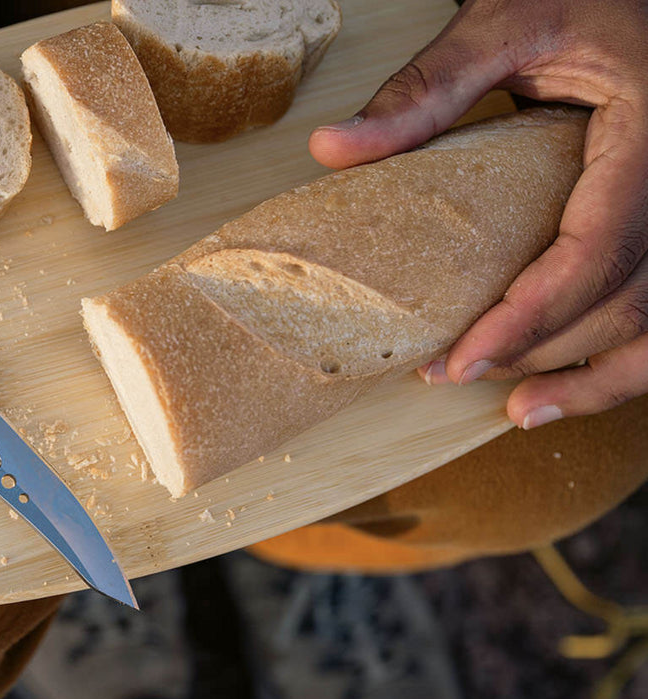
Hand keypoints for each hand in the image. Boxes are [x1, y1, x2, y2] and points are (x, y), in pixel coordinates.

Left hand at [308, 0, 647, 429]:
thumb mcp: (506, 22)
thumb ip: (428, 88)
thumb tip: (331, 148)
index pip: (596, 251)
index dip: (529, 317)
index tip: (459, 359)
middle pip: (626, 300)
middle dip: (539, 351)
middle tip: (449, 374)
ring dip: (593, 377)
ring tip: (517, 410)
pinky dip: (626, 361)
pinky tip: (569, 389)